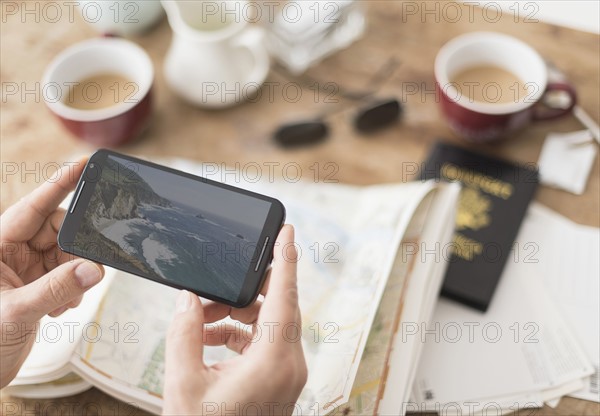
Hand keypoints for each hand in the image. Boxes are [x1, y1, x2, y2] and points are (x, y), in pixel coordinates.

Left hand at [0, 159, 104, 387]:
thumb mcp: (16, 312)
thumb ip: (56, 288)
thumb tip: (94, 269)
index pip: (32, 207)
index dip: (59, 184)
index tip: (84, 164)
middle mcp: (12, 253)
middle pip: (57, 230)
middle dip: (76, 248)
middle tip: (88, 266)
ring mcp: (26, 269)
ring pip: (67, 253)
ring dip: (75, 273)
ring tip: (65, 299)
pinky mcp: (39, 286)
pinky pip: (69, 273)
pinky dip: (74, 288)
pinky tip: (61, 307)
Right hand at [163, 225, 307, 414]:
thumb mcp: (184, 384)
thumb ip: (185, 334)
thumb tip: (187, 299)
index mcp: (274, 359)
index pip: (285, 295)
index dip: (286, 258)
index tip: (288, 229)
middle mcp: (290, 363)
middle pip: (278, 305)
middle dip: (248, 288)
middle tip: (220, 279)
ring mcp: (288, 373)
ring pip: (270, 324)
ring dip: (237, 315)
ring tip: (200, 319)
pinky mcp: (280, 380)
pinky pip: (265, 343)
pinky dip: (239, 335)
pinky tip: (209, 340)